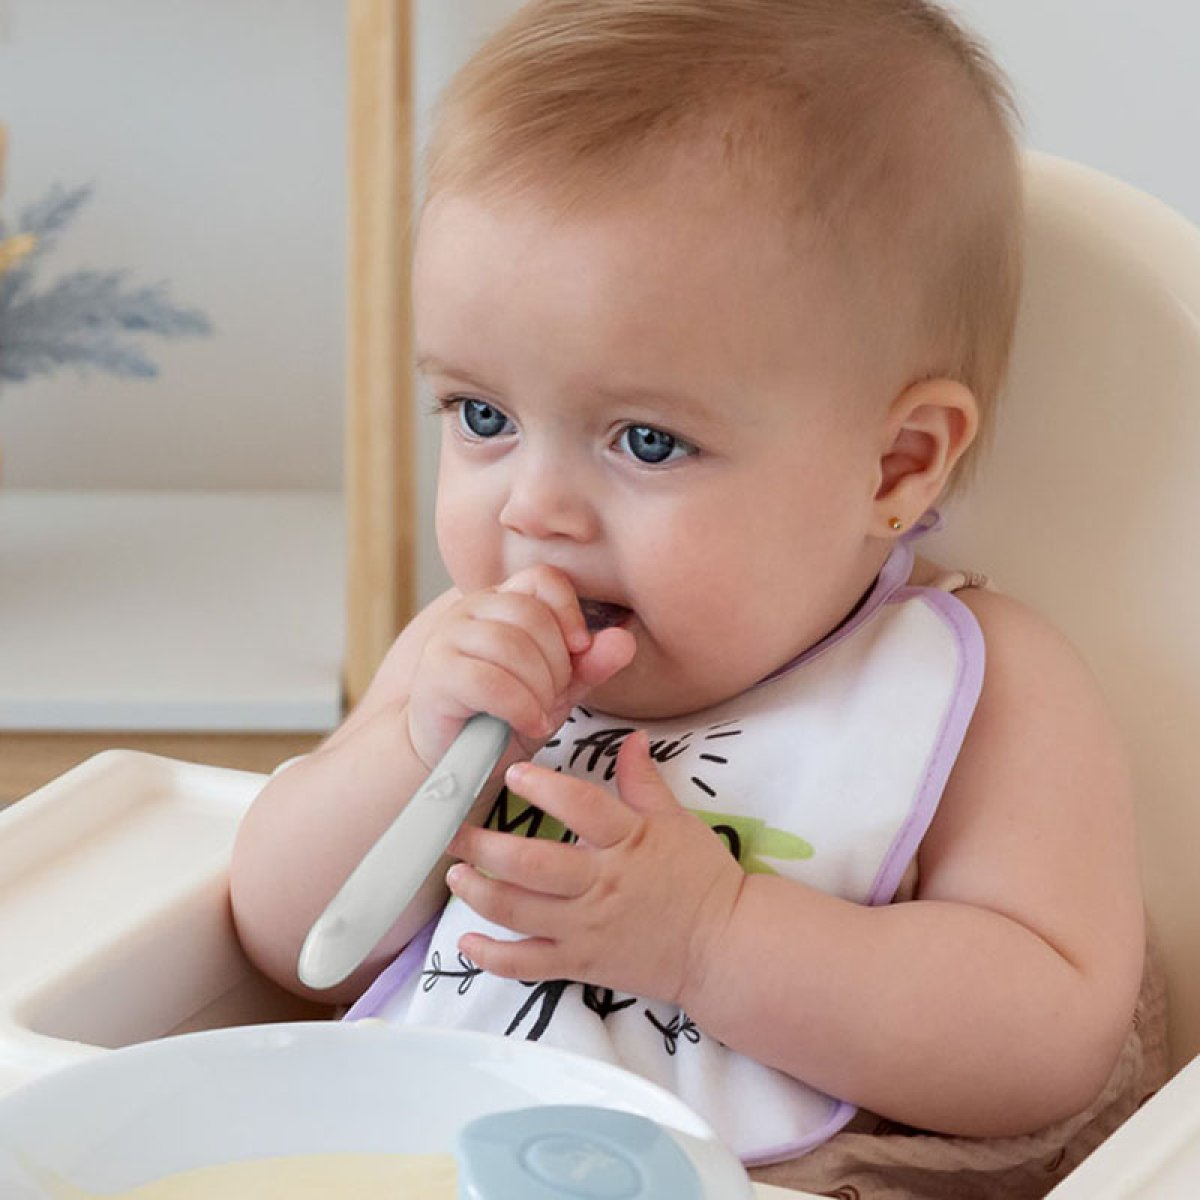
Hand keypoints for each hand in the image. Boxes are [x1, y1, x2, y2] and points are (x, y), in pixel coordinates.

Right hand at [407, 565, 635, 767]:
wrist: (455, 758)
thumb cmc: (504, 717)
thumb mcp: (557, 690)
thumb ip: (589, 665)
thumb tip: (625, 640)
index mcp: (502, 601)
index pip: (543, 578)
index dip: (569, 612)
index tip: (579, 648)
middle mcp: (471, 609)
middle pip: (531, 614)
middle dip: (556, 663)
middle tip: (553, 697)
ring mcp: (448, 637)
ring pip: (511, 645)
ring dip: (538, 688)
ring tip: (539, 714)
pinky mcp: (436, 672)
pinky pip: (490, 681)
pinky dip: (519, 707)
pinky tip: (527, 723)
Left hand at [445, 731, 744, 1005]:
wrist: (724, 946)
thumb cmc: (701, 878)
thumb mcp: (677, 821)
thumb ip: (644, 781)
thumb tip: (632, 738)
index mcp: (627, 841)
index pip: (581, 808)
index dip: (544, 789)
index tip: (514, 773)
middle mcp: (601, 884)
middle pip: (533, 865)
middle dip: (485, 848)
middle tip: (455, 832)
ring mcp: (588, 928)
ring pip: (520, 912)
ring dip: (480, 893)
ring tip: (455, 875)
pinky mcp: (582, 964)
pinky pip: (529, 964)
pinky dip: (493, 957)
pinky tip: (466, 941)